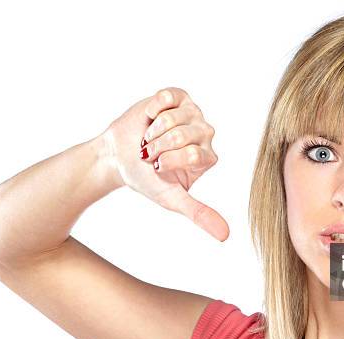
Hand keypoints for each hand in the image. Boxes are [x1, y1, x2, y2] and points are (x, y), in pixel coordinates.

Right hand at [100, 87, 228, 241]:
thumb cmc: (146, 179)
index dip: (167, 161)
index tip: (159, 168)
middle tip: (150, 153)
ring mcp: (192, 112)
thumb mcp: (172, 199)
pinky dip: (151, 110)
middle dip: (157, 147)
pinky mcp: (177, 96)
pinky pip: (165, 98)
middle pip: (181, 135)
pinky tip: (149, 118)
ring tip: (149, 138)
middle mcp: (205, 134)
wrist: (118, 157)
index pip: (193, 155)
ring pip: (172, 118)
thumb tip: (225, 236)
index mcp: (208, 157)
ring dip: (151, 131)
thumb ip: (199, 213)